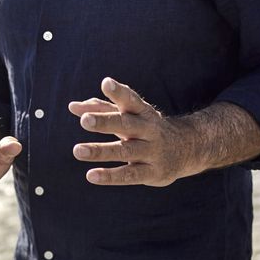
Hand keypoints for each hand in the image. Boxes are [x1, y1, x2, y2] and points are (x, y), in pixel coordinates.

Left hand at [67, 77, 198, 186]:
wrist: (187, 149)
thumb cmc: (146, 128)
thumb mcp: (130, 115)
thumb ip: (102, 109)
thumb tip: (72, 106)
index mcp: (143, 112)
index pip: (131, 100)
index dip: (119, 92)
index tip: (106, 83)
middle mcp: (148, 130)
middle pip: (127, 124)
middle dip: (106, 122)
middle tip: (85, 120)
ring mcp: (151, 151)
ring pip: (125, 151)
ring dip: (101, 151)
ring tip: (77, 150)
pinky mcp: (152, 173)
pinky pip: (129, 175)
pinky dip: (111, 176)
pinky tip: (91, 175)